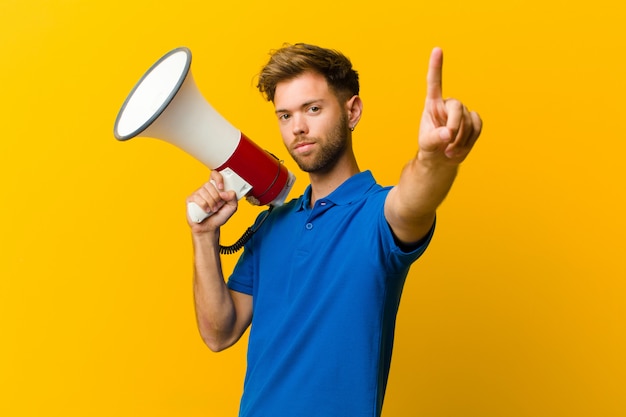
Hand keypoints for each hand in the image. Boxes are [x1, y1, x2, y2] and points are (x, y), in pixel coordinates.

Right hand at [186, 170, 237, 231]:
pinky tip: (206, 211)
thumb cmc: (219, 216)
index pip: (214, 174)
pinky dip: (204, 205)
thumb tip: (225, 192)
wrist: (210, 228)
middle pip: (209, 184)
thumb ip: (233, 198)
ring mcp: (197, 193)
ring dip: (211, 203)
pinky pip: (197, 198)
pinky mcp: (190, 200)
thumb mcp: (232, 207)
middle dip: (216, 197)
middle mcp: (205, 189)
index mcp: (215, 188)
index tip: (221, 187)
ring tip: (213, 210)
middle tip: (218, 205)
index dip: (218, 178)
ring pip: (203, 191)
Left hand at [418, 47, 481, 164]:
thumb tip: (448, 133)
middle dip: (454, 126)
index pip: (434, 82)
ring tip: (448, 151)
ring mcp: (462, 112)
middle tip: (447, 141)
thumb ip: (435, 137)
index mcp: (432, 104)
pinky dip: (469, 140)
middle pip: (457, 107)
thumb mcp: (427, 144)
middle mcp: (448, 104)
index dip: (436, 66)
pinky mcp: (473, 121)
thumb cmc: (429, 147)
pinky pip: (477, 127)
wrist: (441, 158)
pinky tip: (460, 149)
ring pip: (468, 121)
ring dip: (460, 139)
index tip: (437, 49)